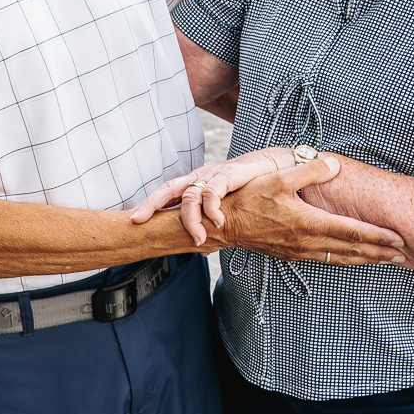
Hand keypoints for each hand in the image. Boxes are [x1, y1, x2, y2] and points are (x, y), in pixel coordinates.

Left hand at [129, 149, 285, 244]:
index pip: (168, 193)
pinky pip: (213, 191)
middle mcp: (200, 178)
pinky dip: (212, 208)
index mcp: (197, 184)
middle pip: (168, 188)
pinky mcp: (230, 173)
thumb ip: (212, 223)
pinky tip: (217, 222)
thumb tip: (201, 249)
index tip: (135, 221)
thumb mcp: (228, 206)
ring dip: (190, 220)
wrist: (278, 165)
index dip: (151, 204)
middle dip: (151, 204)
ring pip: (190, 195)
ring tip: (198, 239)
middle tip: (138, 221)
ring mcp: (214, 175)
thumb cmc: (253, 185)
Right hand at [204, 157, 404, 265]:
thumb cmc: (250, 199)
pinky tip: (352, 258)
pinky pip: (327, 259)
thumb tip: (335, 163)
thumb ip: (309, 170)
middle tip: (404, 252)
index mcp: (310, 223)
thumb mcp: (278, 177)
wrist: (225, 225)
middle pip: (352, 250)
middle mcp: (309, 242)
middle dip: (380, 252)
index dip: (378, 236)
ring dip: (365, 259)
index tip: (399, 238)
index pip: (353, 232)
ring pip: (341, 258)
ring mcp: (300, 251)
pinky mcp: (293, 254)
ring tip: (386, 259)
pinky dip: (345, 260)